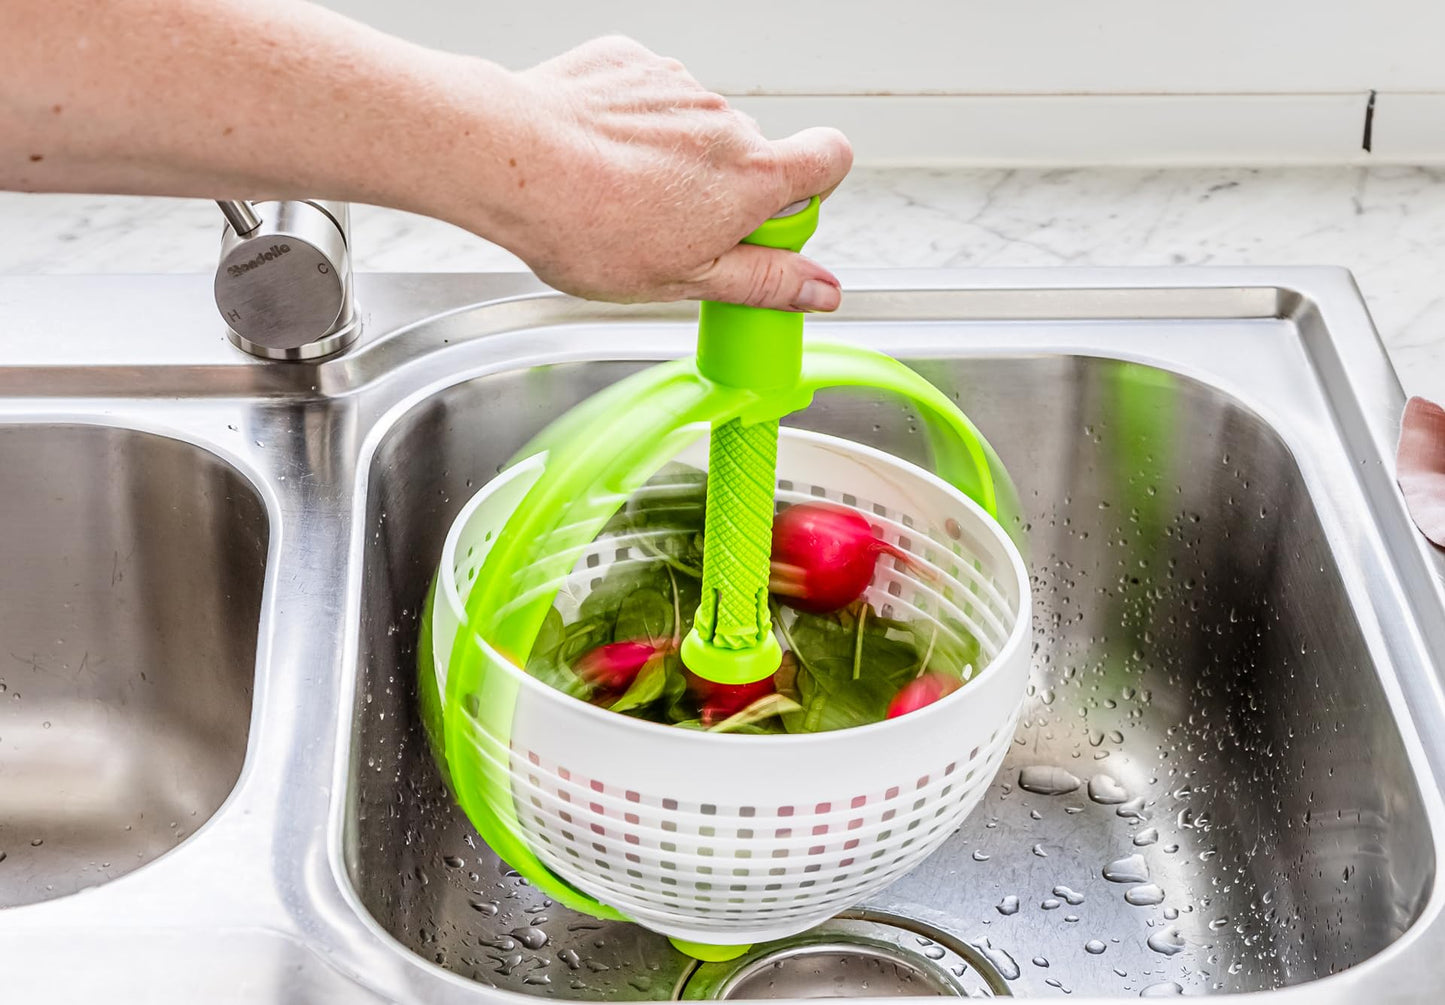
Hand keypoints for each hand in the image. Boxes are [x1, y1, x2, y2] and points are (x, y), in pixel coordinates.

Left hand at [475, 36, 852, 310]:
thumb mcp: (686, 280)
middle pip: (751, 153)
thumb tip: (820, 290)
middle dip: (724, 189)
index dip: (813, 188)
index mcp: (751, 176)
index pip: (832, 158)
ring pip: (696, 128)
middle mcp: (726, 120)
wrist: (512, 164)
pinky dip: (634, 126)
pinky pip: (650, 98)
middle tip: (672, 230)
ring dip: (675, 159)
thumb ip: (764, 282)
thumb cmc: (589, 225)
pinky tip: (598, 158)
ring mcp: (678, 85)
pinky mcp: (632, 63)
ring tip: (620, 196)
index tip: (771, 224)